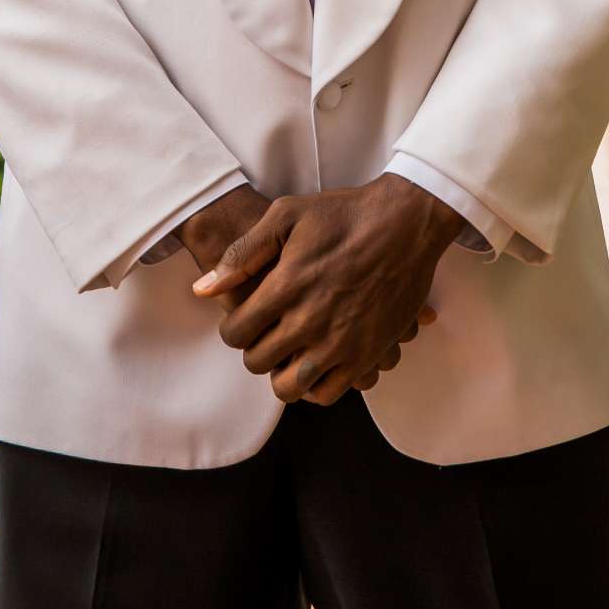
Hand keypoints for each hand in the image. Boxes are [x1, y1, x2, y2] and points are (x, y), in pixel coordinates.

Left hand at [191, 172, 457, 405]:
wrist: (405, 223)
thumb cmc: (344, 214)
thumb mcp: (287, 215)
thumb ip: (242, 252)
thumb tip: (203, 289)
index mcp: (286, 286)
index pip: (236, 333)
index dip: (233, 328)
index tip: (244, 318)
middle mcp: (310, 320)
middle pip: (258, 362)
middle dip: (254, 348)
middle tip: (267, 331)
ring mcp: (340, 342)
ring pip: (289, 387)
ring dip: (282, 372)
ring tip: (289, 351)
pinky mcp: (367, 355)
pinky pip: (329, 394)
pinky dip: (316, 386)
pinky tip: (316, 362)